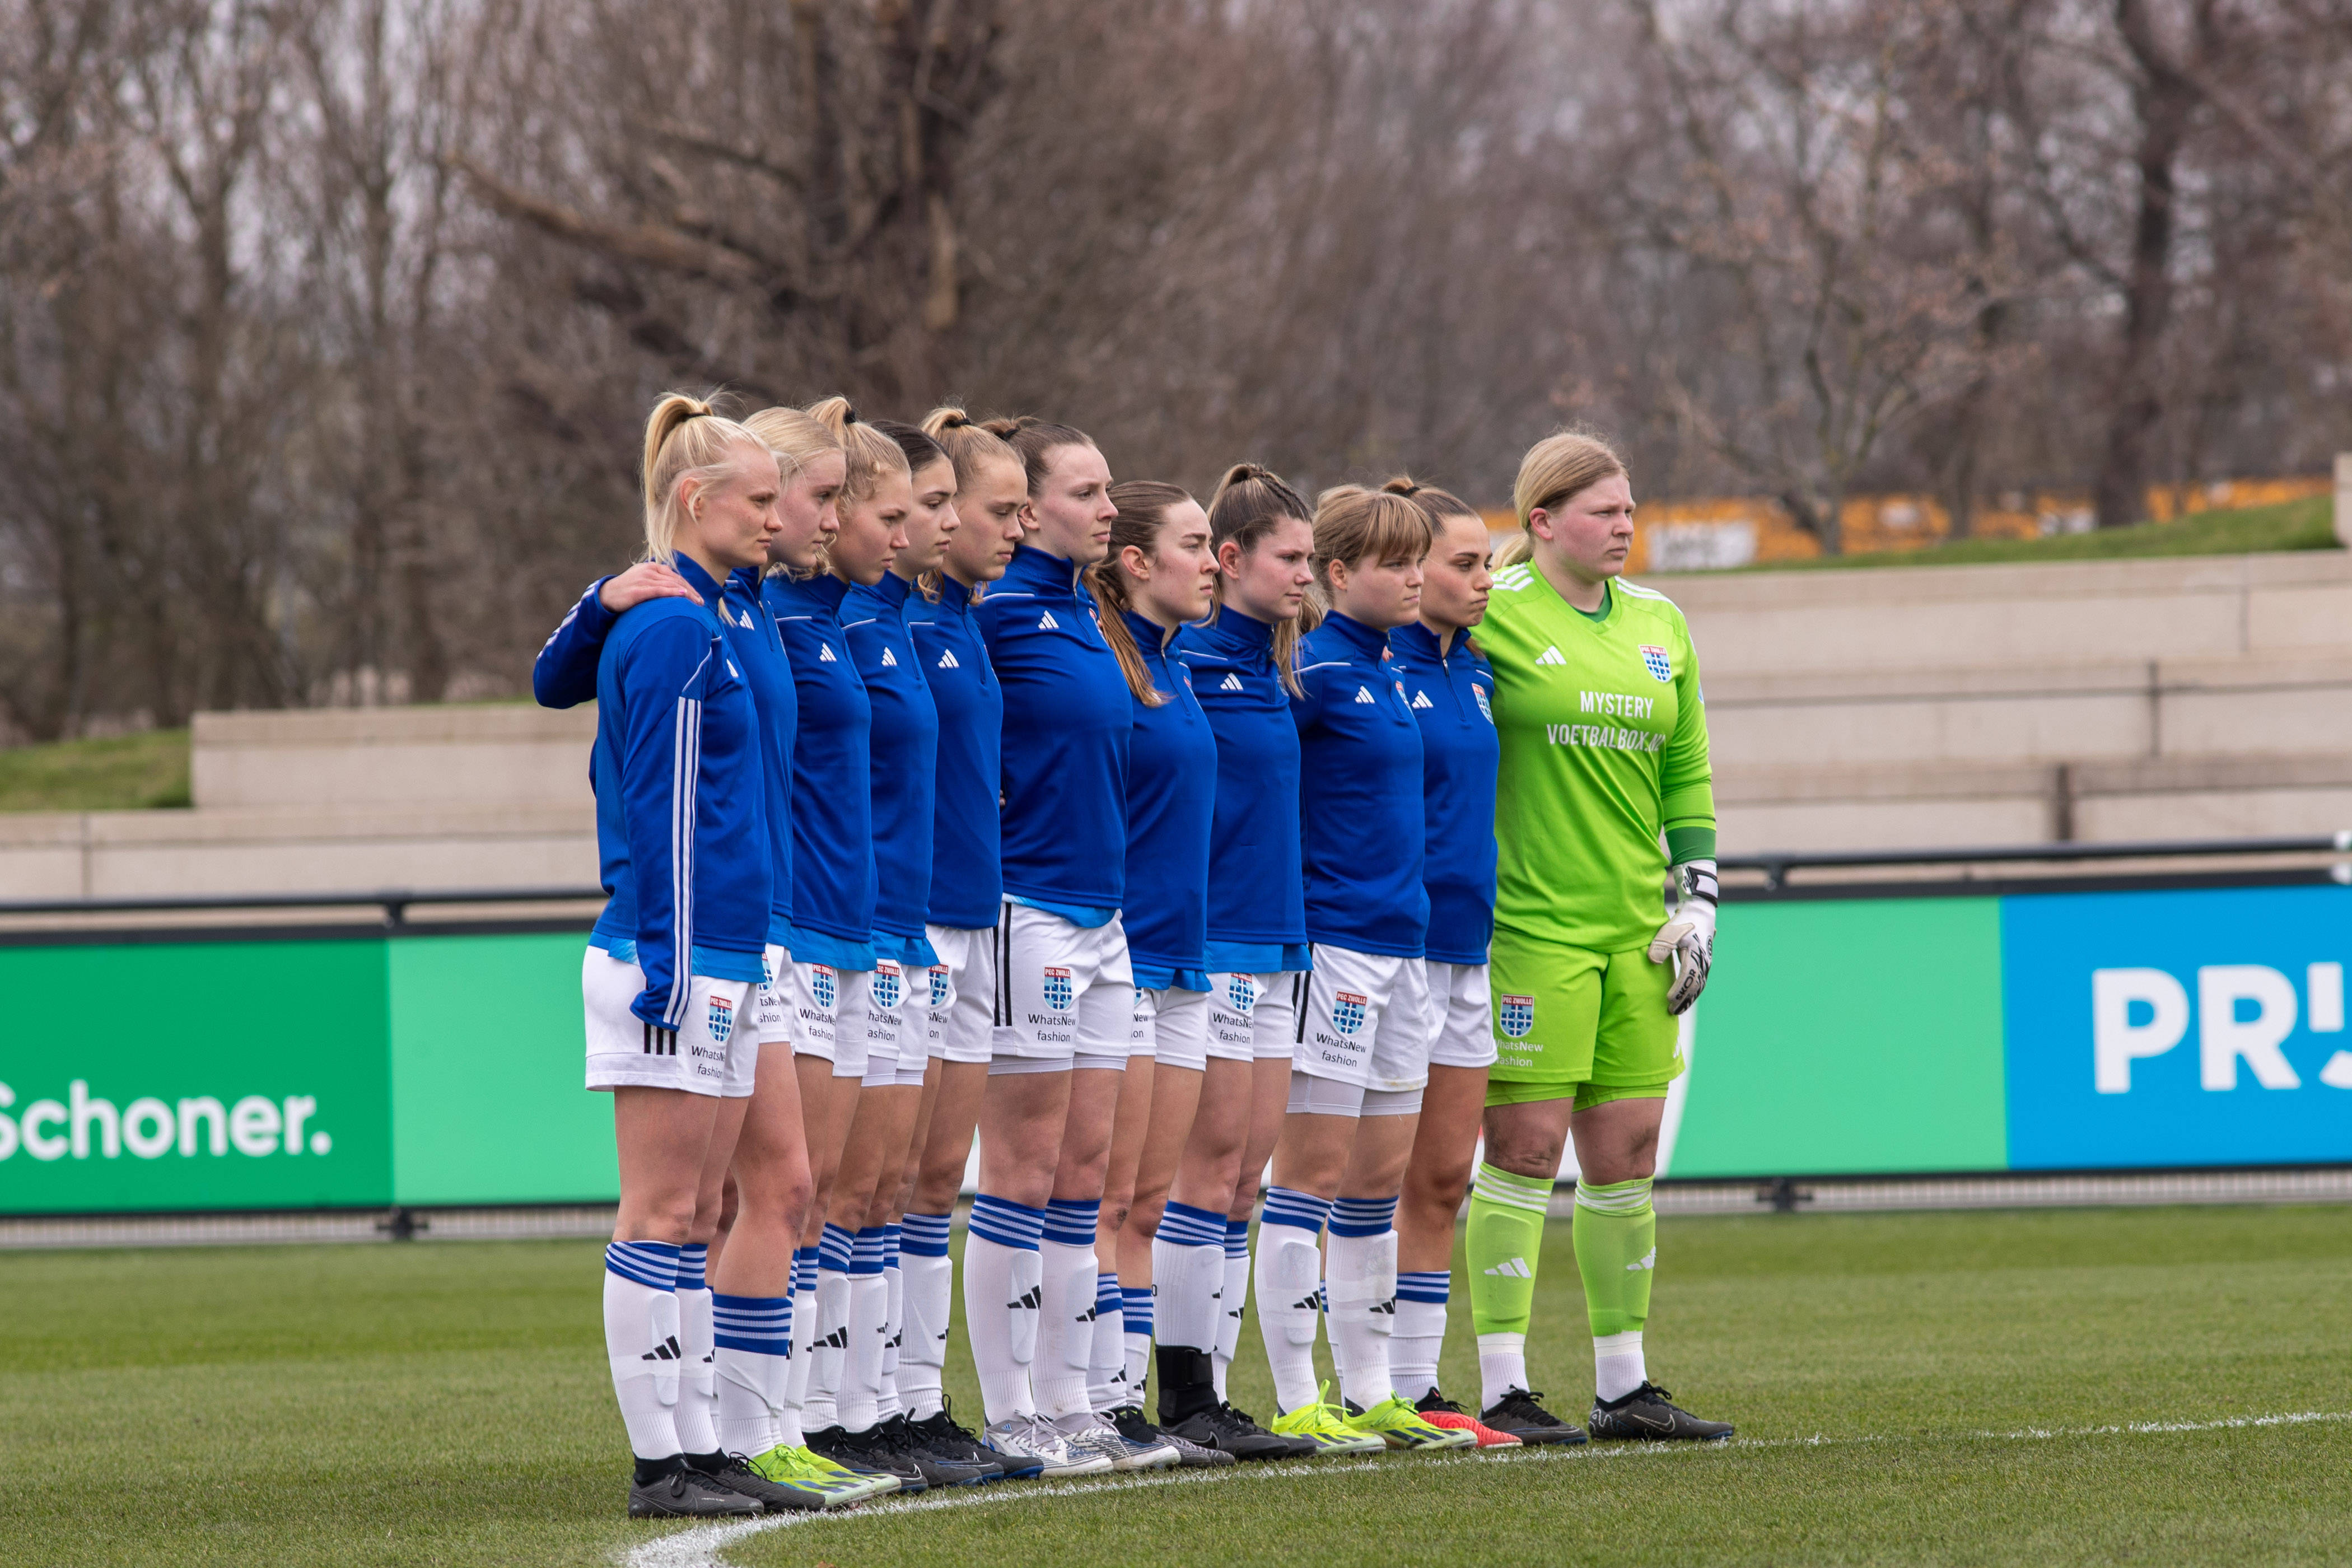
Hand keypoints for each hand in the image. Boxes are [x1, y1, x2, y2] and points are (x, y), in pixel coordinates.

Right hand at [598, 561, 702, 612]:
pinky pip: (659, 590)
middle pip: (675, 580)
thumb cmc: (627, 590)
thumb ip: (658, 581)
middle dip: (691, 591)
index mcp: (651, 567)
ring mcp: (643, 579)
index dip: (689, 586)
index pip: (675, 576)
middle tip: (702, 602)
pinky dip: (672, 592)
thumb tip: (676, 589)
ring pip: (670, 585)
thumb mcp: (643, 581)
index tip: (698, 596)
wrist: (606, 596)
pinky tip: (683, 595)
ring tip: (697, 603)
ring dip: (687, 594)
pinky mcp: (638, 590)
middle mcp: (649, 570)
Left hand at [1646, 859, 1718, 1014]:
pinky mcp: (1704, 963)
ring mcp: (1706, 963)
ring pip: (1699, 986)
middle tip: (1671, 1012)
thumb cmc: (1682, 921)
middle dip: (1684, 1000)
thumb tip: (1653, 960)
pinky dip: (1693, 992)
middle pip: (1695, 987)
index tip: (1667, 1000)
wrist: (1700, 912)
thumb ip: (1661, 945)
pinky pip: (1700, 982)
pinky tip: (1685, 998)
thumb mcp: (1669, 930)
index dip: (1678, 991)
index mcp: (1694, 955)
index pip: (1687, 979)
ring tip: (1677, 1010)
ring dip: (1689, 999)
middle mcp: (1703, 962)